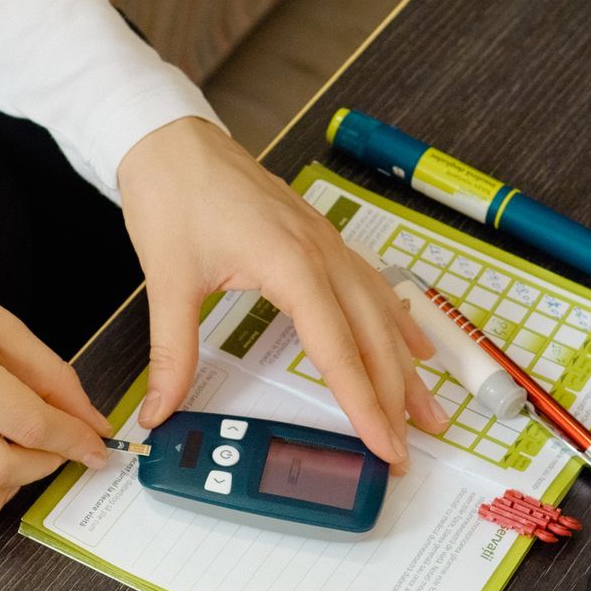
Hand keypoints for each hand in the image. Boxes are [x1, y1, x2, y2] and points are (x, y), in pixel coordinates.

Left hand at [118, 117, 447, 471]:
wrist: (171, 141)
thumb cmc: (174, 195)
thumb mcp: (167, 280)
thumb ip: (170, 353)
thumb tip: (161, 407)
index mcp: (291, 265)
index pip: (340, 352)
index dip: (366, 405)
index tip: (384, 445)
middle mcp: (321, 254)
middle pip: (374, 339)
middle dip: (396, 399)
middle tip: (409, 448)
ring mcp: (327, 244)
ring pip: (382, 314)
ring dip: (406, 366)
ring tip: (429, 409)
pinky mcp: (321, 239)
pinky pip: (373, 287)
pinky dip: (397, 322)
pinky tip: (412, 345)